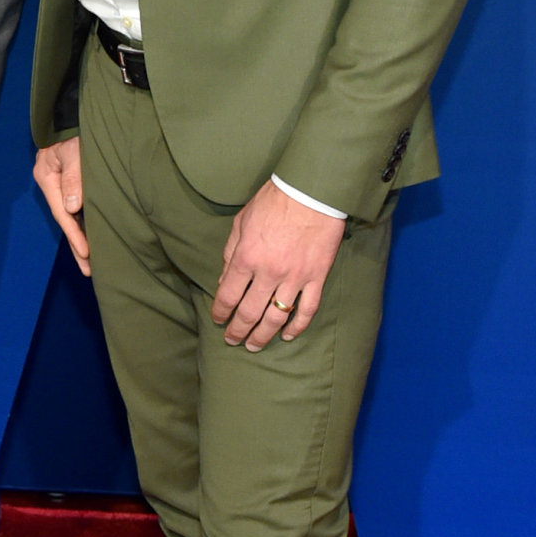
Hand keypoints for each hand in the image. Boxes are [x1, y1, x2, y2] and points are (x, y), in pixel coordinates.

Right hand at [33, 136, 90, 276]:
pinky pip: (77, 208)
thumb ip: (75, 176)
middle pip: (65, 219)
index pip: (61, 211)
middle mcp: (52, 183)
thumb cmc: (77, 130)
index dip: (74, 233)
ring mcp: (61, 184)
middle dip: (77, 245)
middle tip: (89, 269)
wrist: (74, 112)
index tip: (86, 252)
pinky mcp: (72, 183)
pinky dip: (83, 224)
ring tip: (90, 262)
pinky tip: (91, 238)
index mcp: (47, 176)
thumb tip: (72, 207)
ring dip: (81, 238)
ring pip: (71, 216)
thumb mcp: (76, 150)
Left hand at [211, 179, 343, 348]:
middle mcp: (269, 272)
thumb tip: (223, 280)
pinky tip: (287, 335)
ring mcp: (295, 277)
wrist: (312, 191)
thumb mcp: (241, 221)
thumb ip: (230, 252)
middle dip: (238, 330)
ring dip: (263, 335)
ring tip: (254, 345)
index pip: (227, 295)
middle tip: (233, 340)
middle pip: (249, 312)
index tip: (218, 319)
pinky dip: (297, 326)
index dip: (220, 312)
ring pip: (276, 317)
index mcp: (246, 257)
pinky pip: (307, 309)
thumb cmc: (274, 201)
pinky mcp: (317, 277)